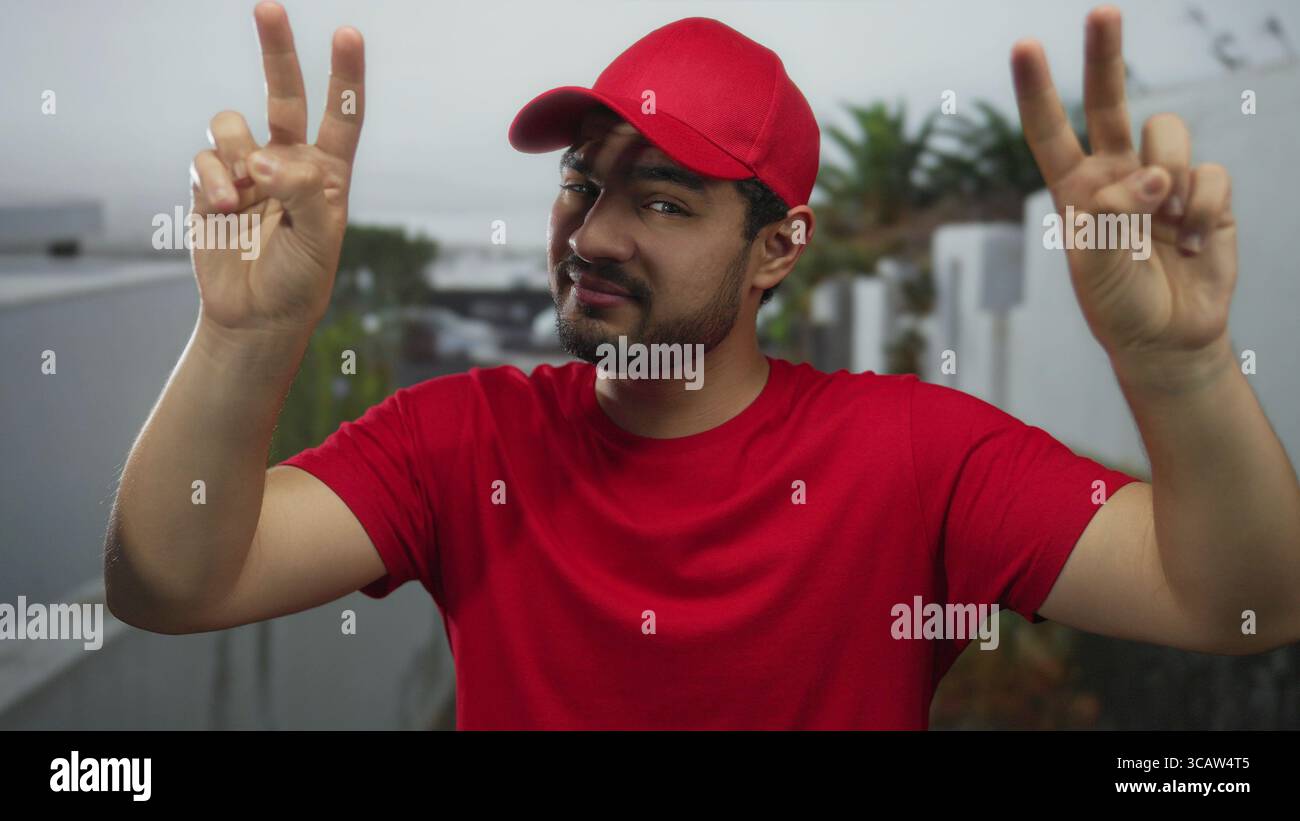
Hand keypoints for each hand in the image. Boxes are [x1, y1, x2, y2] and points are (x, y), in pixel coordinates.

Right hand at [189, 1, 364, 336]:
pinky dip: (213, 178)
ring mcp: (246, 169)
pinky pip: (204, 158)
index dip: (345, 76)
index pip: (341, 115)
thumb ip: (303, 192)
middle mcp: (289, 161)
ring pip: (232, 124)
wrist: (256, 315)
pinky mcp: (210, 183)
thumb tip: (260, 159)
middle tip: (268, 7)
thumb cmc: (300, 279)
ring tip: (248, 191)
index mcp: (328, 172)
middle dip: (276, 49)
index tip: (347, 34)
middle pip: (282, 93)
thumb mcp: (320, 239)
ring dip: (237, 151)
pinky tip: (226, 205)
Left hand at [1011, 6, 1236, 378]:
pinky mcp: (1205, 193)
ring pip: (1169, 134)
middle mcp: (1117, 174)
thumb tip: (1150, 178)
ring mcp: (1163, 180)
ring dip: (1169, 173)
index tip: (1025, 48)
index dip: (1037, 92)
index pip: (1050, 132)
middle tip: (1102, 11)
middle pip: (1109, 101)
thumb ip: (1109, 218)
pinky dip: (1202, 209)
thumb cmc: (1118, 304)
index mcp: (1076, 189)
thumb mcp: (1093, 268)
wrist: (1166, 337)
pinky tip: (1190, 241)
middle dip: (1104, 55)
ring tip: (1164, 220)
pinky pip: (1210, 174)